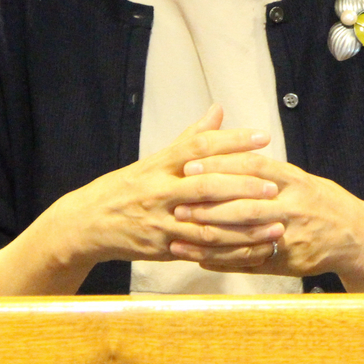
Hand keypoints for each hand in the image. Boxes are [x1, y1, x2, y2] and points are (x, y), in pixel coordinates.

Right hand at [54, 103, 283, 267]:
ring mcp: (161, 223)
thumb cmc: (127, 188)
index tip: (263, 137)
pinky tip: (256, 250)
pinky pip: (202, 252)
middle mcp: (159, 192)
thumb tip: (218, 109)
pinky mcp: (163, 249)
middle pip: (205, 187)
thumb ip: (190, 138)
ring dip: (244, 227)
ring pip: (208, 224)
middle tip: (272, 186)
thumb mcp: (154, 160)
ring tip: (276, 223)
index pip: (198, 147)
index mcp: (159, 165)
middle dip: (242, 187)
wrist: (87, 223)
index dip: (231, 141)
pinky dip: (231, 253)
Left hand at [171, 150, 363, 291]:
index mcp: (292, 179)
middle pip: (244, 203)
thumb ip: (262, 167)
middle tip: (177, 202)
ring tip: (179, 234)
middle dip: (208, 204)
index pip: (251, 168)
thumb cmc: (317, 200)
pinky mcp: (288, 260)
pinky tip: (198, 258)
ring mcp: (290, 234)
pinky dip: (223, 261)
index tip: (189, 165)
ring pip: (244, 235)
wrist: (354, 235)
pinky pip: (250, 261)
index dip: (219, 166)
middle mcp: (291, 205)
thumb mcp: (296, 178)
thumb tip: (224, 147)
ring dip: (209, 236)